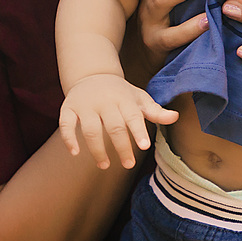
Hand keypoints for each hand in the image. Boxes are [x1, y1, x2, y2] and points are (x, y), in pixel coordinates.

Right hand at [59, 74, 178, 169]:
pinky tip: (75, 153)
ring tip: (105, 166)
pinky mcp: (68, 107)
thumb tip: (176, 117)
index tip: (144, 146)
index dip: (138, 131)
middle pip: (113, 126)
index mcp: (123, 98)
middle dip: (121, 147)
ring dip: (97, 149)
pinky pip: (65, 123)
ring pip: (90, 129)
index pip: (132, 116)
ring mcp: (85, 104)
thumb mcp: (138, 98)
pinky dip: (69, 138)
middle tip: (129, 165)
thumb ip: (155, 111)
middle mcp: (104, 100)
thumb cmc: (120, 93)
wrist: (92, 75)